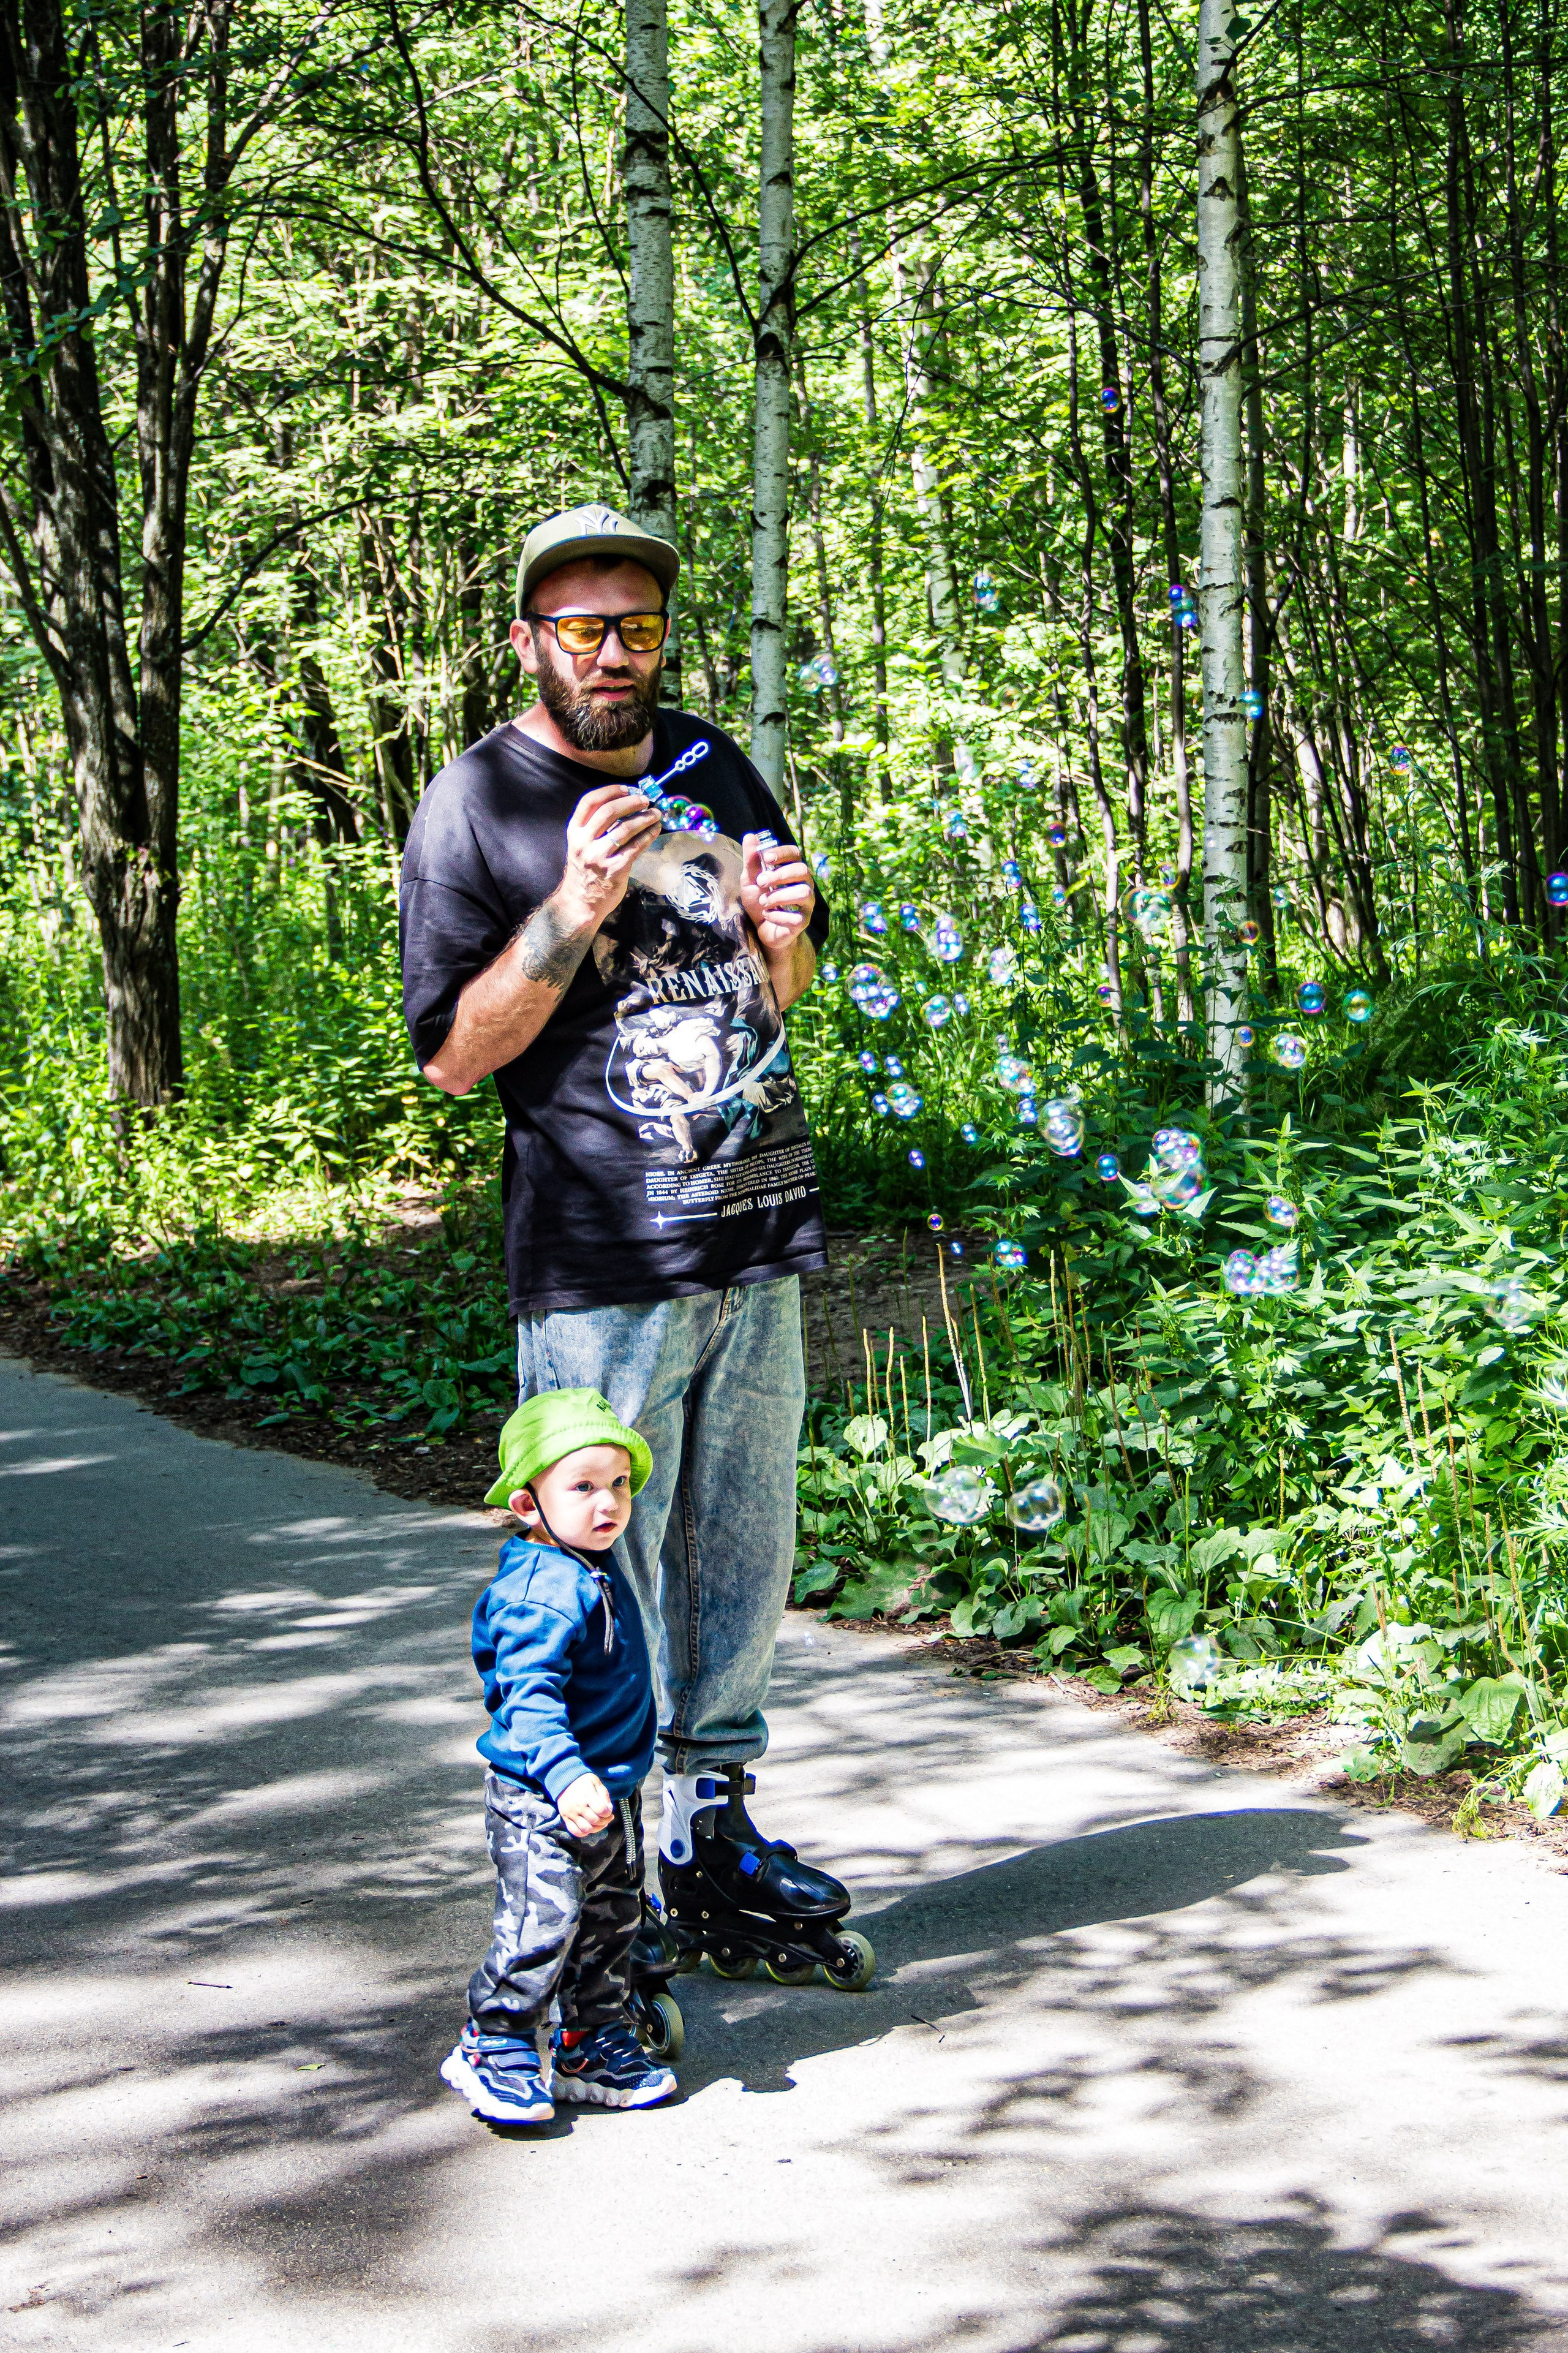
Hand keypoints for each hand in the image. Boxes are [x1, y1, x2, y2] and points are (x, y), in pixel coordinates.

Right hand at [554, 784, 662, 928]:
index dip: (610, 791)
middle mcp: (584, 842)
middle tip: (646, 800)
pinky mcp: (615, 870)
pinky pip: (635, 847)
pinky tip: (656, 829)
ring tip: (656, 813)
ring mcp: (599, 857)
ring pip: (625, 829)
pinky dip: (648, 835)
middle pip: (609, 811)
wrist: (581, 901)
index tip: (627, 788)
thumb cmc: (586, 869)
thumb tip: (627, 804)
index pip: (589, 802)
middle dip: (631, 802)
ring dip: (644, 818)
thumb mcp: (582, 844)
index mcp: (574, 831)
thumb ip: (596, 826)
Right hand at [557, 1771, 613, 1836]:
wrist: (564, 1781)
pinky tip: (589, 1827)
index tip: (608, 1810)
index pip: (602, 1810)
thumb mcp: (596, 1782)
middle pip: (595, 1821)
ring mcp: (571, 1813)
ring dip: (596, 1829)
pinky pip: (575, 1831)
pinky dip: (584, 1833)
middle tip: (607, 1817)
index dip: (608, 1813)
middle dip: (605, 1821)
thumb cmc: (583, 1781)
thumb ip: (604, 1794)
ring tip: (600, 1823)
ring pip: (586, 1829)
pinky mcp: (565, 1818)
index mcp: (587, 1795)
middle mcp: (578, 1806)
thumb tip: (609, 1809)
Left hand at [741, 833, 814, 953]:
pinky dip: (778, 916)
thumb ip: (751, 860)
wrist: (762, 930)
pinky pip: (797, 917)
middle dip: (780, 875)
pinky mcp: (804, 921)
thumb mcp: (750, 880)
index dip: (784, 853)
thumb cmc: (759, 901)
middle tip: (761, 882)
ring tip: (764, 902)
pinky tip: (768, 916)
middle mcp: (804, 884)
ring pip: (803, 892)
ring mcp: (806, 903)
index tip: (768, 857)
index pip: (795, 854)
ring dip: (779, 896)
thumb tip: (750, 836)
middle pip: (802, 871)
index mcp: (791, 870)